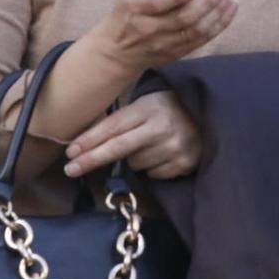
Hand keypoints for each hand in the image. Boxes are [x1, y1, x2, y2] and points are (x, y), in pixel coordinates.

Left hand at [64, 91, 201, 181]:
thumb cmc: (168, 109)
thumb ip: (122, 121)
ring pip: (135, 164)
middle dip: (91, 159)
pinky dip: (152, 167)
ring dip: (133, 159)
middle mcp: (162, 126)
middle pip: (118, 148)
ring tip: (149, 144)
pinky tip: (162, 153)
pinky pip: (153, 174)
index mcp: (150, 107)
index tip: (70, 153)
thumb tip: (86, 144)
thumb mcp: (146, 105)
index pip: (113, 126)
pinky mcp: (184, 162)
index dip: (89, 140)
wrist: (208, 114)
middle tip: (70, 169)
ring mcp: (174, 146)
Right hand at [94, 0, 237, 76]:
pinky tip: (229, 11)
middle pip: (184, 18)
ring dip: (218, 14)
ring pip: (196, 31)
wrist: (117, 52)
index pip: (159, 3)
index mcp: (136, 7)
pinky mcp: (175, 54)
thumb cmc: (125, 12)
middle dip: (208, 2)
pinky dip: (218, 26)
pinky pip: (200, 41)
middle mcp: (149, 28)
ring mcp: (163, 44)